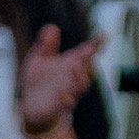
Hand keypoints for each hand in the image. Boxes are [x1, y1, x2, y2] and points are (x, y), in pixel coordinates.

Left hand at [17, 21, 95, 138]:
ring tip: (74, 66)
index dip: (97, 44)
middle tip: (85, 53)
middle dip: (88, 61)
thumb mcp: (38, 61)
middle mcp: (73, 79)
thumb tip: (51, 27)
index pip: (86, 53)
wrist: (34, 111)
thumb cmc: (38, 84)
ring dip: (79, 77)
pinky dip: (66, 99)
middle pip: (88, 69)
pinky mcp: (58, 107)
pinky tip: (63, 95)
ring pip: (80, 86)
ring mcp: (68, 93)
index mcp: (70, 65)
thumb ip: (46, 45)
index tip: (105, 35)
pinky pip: (66, 103)